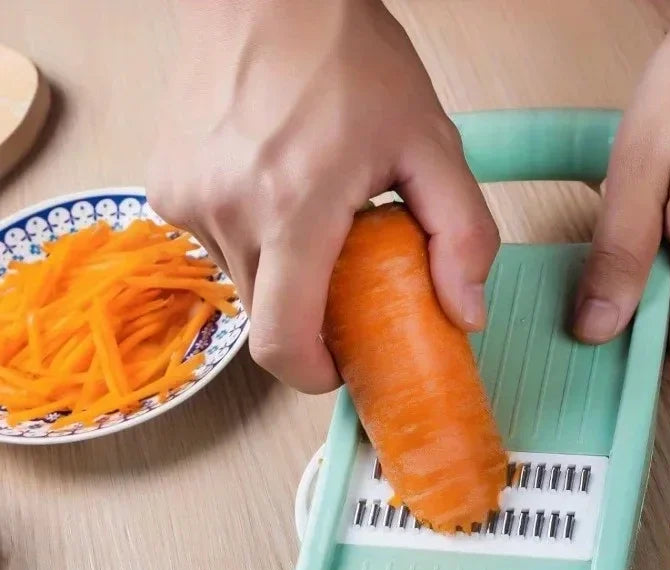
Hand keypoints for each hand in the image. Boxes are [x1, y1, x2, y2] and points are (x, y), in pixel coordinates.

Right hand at [147, 0, 497, 392]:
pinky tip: (277, 189)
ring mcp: (184, 198)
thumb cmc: (347, 56)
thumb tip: (466, 315)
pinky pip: (217, 246)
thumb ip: (462, 234)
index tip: (343, 365)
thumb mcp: (431, 143)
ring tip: (314, 216)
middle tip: (349, 279)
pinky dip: (254, 239)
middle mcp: (224, 210)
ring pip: (243, 284)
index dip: (314, 374)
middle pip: (267, 318)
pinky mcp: (164, 186)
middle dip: (311, 318)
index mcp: (291, 209)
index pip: (282, 342)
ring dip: (283, 274)